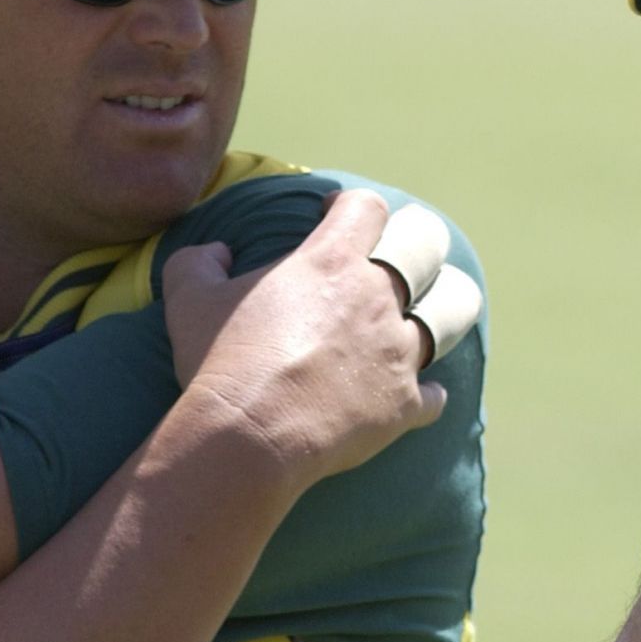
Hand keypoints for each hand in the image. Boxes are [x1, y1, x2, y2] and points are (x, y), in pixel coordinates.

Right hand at [161, 189, 447, 493]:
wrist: (249, 436)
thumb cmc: (220, 361)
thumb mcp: (189, 298)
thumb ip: (198, 262)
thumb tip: (215, 251)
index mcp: (331, 261)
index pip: (368, 207)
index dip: (353, 205)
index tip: (335, 216)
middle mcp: (377, 297)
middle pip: (428, 246)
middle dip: (420, 242)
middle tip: (402, 255)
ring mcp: (397, 351)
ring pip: (452, 314)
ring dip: (447, 306)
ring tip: (433, 310)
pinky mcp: (403, 404)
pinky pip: (434, 396)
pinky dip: (426, 396)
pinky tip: (415, 397)